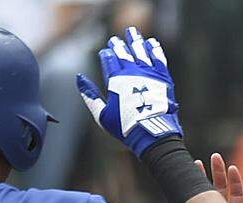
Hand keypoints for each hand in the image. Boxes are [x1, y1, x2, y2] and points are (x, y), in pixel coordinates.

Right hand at [77, 26, 180, 157]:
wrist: (152, 131)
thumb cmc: (125, 126)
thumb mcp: (101, 114)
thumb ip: (90, 95)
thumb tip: (79, 78)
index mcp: (116, 81)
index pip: (109, 60)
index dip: (106, 54)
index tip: (105, 51)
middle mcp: (132, 73)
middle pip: (124, 53)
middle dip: (118, 45)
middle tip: (115, 39)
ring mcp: (149, 73)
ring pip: (141, 51)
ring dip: (135, 40)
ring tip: (132, 31)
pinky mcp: (163, 77)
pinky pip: (158, 58)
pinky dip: (154, 49)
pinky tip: (151, 43)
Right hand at [195, 153, 242, 202]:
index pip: (237, 196)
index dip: (234, 182)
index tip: (231, 168)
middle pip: (221, 191)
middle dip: (217, 173)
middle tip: (213, 158)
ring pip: (206, 196)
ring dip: (202, 180)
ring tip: (195, 163)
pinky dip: (190, 195)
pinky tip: (183, 184)